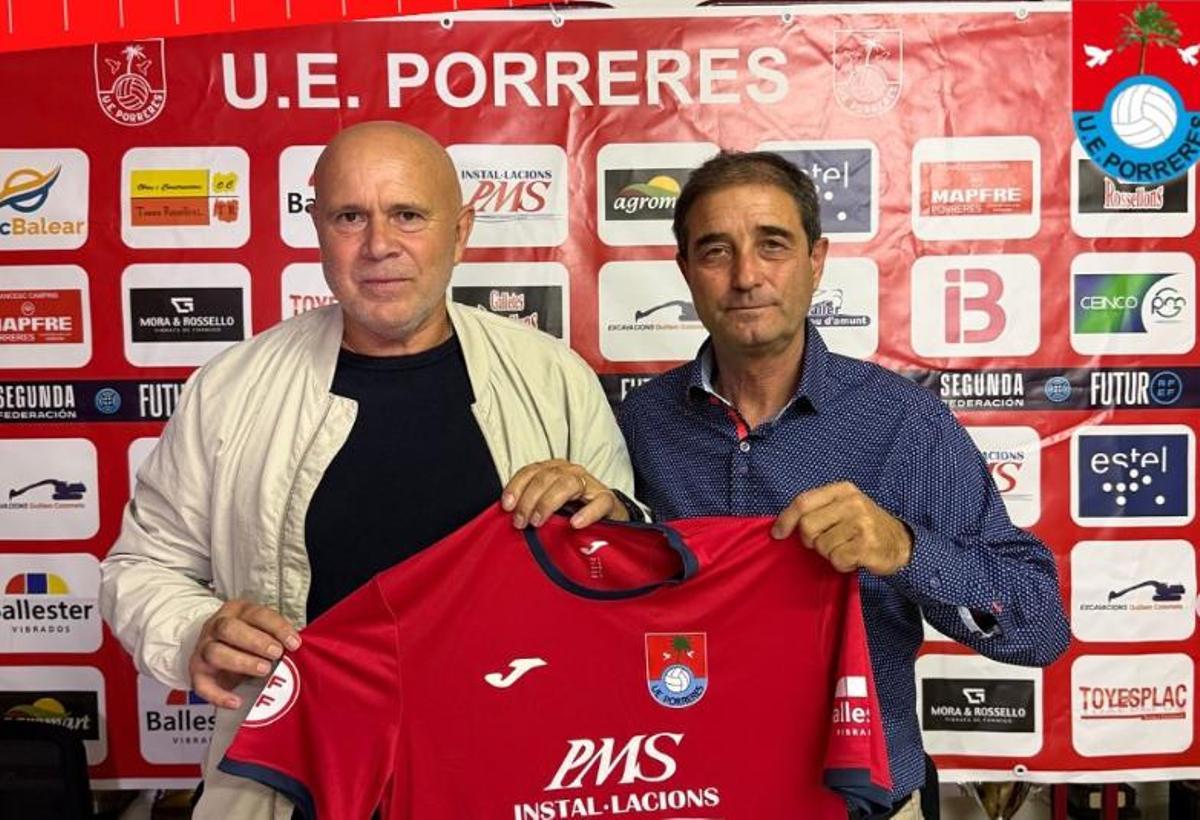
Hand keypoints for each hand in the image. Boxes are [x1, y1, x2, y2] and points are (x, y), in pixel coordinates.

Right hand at [188, 599, 300, 709]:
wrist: (218, 646)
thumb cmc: (250, 639)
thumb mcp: (263, 631)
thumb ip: (277, 637)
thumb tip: (297, 649)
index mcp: (237, 611)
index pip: (257, 614)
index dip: (277, 628)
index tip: (294, 643)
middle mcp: (216, 626)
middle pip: (229, 629)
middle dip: (255, 641)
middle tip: (276, 654)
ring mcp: (203, 648)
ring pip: (215, 652)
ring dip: (241, 662)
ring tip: (264, 670)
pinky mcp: (196, 672)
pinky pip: (201, 685)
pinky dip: (218, 696)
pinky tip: (236, 702)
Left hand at [501, 459, 629, 528]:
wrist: (608, 516)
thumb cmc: (573, 510)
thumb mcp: (549, 505)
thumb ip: (531, 505)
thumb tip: (508, 516)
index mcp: (554, 470)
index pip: (530, 471)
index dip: (516, 487)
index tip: (507, 506)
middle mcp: (571, 472)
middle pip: (546, 478)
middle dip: (529, 500)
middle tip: (521, 522)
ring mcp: (590, 484)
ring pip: (567, 484)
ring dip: (548, 503)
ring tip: (538, 522)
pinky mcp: (607, 499)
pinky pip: (598, 503)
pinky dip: (586, 513)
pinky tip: (575, 523)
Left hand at [771, 481, 912, 574]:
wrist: (901, 543)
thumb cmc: (865, 527)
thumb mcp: (845, 508)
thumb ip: (819, 510)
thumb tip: (782, 525)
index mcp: (843, 490)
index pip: (803, 501)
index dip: (786, 519)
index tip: (777, 533)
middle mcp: (852, 503)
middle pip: (807, 526)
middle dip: (811, 541)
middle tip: (827, 543)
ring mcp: (861, 523)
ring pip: (821, 546)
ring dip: (830, 554)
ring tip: (847, 548)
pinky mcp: (866, 545)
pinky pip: (837, 559)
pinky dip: (842, 565)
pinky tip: (854, 558)